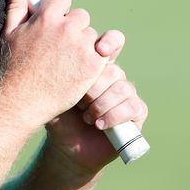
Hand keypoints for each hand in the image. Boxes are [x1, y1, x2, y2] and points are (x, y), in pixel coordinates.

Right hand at [0, 0, 107, 126]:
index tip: (54, 24)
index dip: (59, 11)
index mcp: (46, 17)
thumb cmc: (12, 69)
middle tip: (58, 50)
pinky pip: (103, 55)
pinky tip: (78, 72)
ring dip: (83, 46)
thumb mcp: (9, 34)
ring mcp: (82, 46)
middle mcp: (67, 28)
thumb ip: (15, 7)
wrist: (21, 101)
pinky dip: (94, 62)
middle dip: (72, 30)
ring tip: (66, 65)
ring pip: (91, 36)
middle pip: (80, 17)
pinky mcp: (94, 64)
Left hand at [45, 30, 148, 174]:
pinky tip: (98, 124)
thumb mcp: (53, 92)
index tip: (100, 49)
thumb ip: (58, 72)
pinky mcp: (136, 113)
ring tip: (85, 117)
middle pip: (113, 70)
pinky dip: (114, 116)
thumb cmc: (58, 116)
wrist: (67, 147)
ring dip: (101, 104)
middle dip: (92, 89)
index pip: (112, 42)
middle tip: (78, 104)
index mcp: (96, 65)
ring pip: (122, 88)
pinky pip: (132, 106)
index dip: (110, 42)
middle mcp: (114, 77)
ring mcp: (127, 94)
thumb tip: (55, 52)